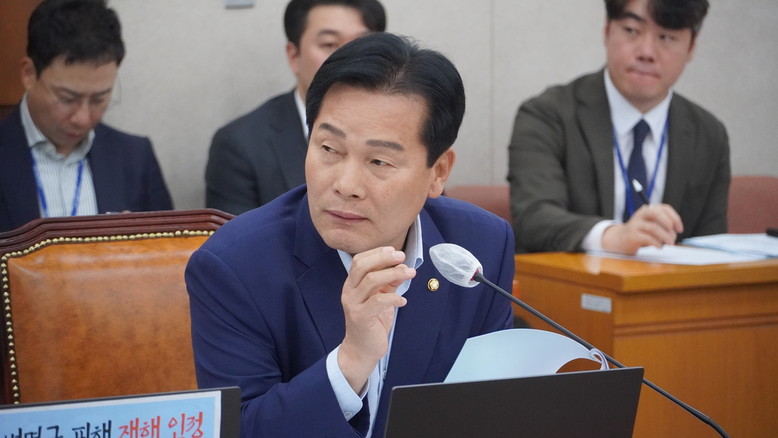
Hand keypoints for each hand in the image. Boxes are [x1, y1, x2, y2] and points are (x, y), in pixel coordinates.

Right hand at [338, 247, 413, 392]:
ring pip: (371, 280)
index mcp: (352, 284)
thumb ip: (388, 283)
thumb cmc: (372, 322)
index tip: (395, 251)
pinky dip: (393, 298)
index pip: (359, 260)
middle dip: (384, 258)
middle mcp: (349, 291)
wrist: (361, 350)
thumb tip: (402, 267)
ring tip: (410, 273)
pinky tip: (403, 301)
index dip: (377, 253)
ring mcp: (353, 304)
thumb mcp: (381, 298)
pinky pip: (378, 301)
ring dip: (394, 274)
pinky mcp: (361, 318)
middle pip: (362, 266)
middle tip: (403, 257)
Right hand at [602, 204, 683, 254]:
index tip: (679, 229)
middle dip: (669, 224)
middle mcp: (641, 215)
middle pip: (657, 213)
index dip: (675, 218)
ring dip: (665, 237)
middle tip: (674, 235)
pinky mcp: (632, 235)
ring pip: (654, 228)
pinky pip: (648, 238)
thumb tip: (675, 232)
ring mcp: (635, 225)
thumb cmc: (638, 233)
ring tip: (669, 243)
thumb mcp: (650, 225)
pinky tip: (659, 246)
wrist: (618, 240)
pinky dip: (657, 243)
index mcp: (647, 210)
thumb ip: (661, 225)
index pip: (664, 208)